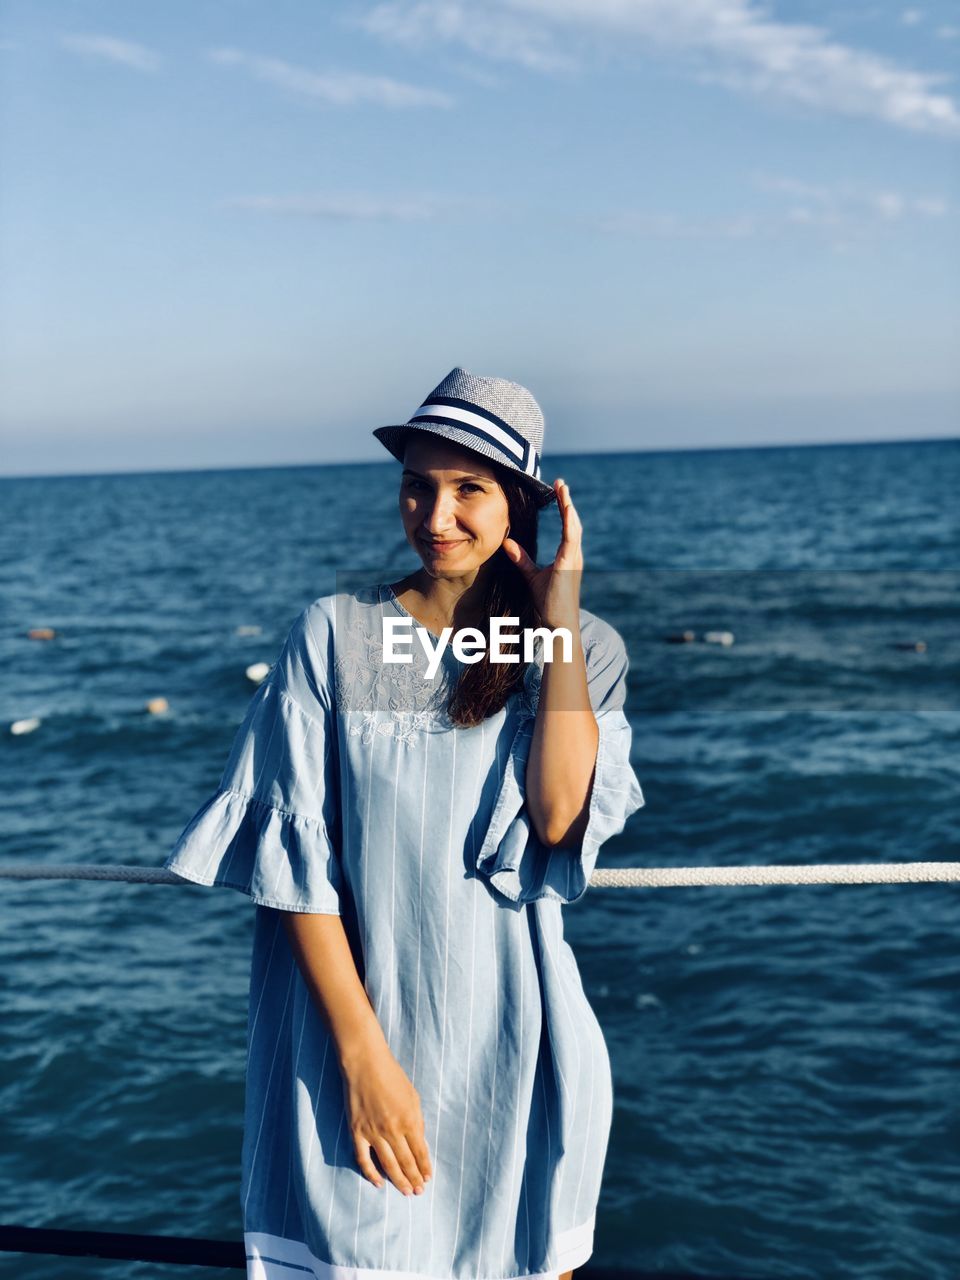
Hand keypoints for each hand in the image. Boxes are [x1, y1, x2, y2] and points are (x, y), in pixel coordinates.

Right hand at [341, 1043, 432, 1195]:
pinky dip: (371, 1173)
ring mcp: (373, 1132)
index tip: (427, 1179)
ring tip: (406, 1192)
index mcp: (409, 1120)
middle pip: (406, 1162)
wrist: (365, 1064)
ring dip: (398, 1180)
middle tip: (419, 1192)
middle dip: (414, 1179)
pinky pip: (364, 1159)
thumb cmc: (392, 1077)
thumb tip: (419, 1142)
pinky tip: (378, 1182)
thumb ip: (416, 1121)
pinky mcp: (357, 1132)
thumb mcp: (413, 1096)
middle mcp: (393, 1130)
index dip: (424, 1168)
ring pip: (388, 1165)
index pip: (420, 1152)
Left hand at [501, 478, 582, 628]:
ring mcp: (574, 559)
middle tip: (560, 483)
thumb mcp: (531, 576)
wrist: (557, 624)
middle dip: (566, 501)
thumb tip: (508, 542)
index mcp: (567, 556)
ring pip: (574, 526)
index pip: (567, 527)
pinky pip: (571, 539)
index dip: (563, 508)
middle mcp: (574, 555)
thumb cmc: (547, 603)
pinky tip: (566, 508)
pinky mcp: (569, 564)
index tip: (557, 491)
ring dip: (568, 506)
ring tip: (562, 488)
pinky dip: (569, 522)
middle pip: (573, 522)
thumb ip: (521, 558)